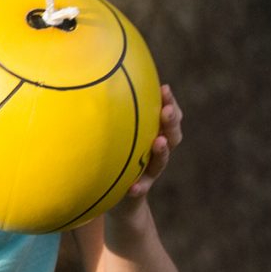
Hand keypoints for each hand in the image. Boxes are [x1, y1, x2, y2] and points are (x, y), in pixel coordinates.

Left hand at [123, 83, 180, 201]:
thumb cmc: (114, 156)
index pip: (168, 117)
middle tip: (166, 111)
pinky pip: (141, 189)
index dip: (170, 103)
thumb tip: (98, 76)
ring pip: (161, 161)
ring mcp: (149, 171)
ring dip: (161, 152)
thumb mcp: (117, 133)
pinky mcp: (139, 189)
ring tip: (159, 142)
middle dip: (170, 122)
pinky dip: (139, 187)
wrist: (115, 196)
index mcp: (153, 135)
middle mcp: (156, 153)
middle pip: (172, 136)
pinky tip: (132, 187)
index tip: (164, 88)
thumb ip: (115, 112)